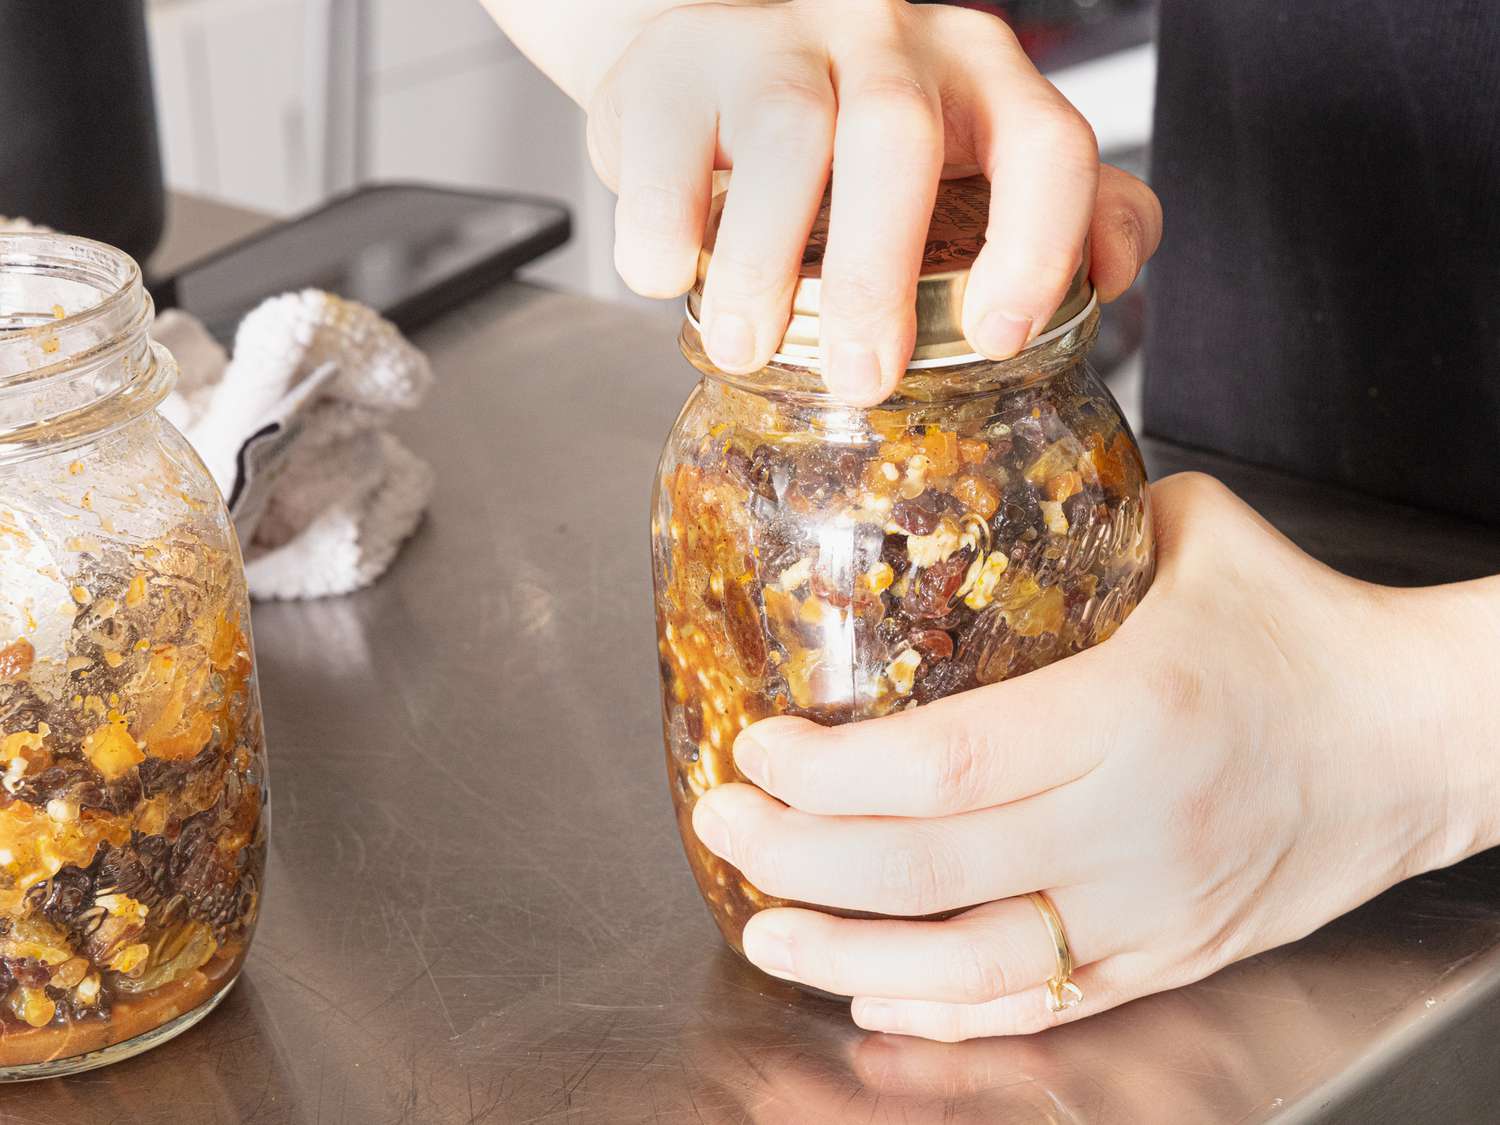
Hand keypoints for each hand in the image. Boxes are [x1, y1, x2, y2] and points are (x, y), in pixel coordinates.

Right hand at [585, 0, 1160, 402]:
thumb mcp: (961, 157)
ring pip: (783, 139)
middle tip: (864, 377)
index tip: (1001, 336)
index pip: (1043, 142)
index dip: (1036, 244)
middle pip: (898, 138)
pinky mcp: (674, 67)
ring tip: (747, 347)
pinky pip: (668, 147)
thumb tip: (1112, 269)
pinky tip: (669, 279)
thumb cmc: (842, 139)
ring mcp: (775, 42)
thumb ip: (1050, 207)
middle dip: (881, 276)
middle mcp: (886, 40)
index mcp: (977, 73)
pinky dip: (664, 229)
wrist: (703, 65)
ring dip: (762, 265)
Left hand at [690, 472, 1499, 1040]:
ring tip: (764, 930)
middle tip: (723, 824)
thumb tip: (966, 500)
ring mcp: (1151, 909)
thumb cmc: (1304, 630)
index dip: (828, 773)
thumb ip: (1072, 522)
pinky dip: (946, 1009)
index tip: (757, 749)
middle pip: (929, 870)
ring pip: (973, 965)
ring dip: (847, 956)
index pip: (944, 764)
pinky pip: (1043, 1006)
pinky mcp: (1170, 957)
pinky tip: (873, 992)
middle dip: (799, 857)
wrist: (1419, 739)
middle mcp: (1133, 825)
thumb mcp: (1193, 536)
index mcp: (1128, 710)